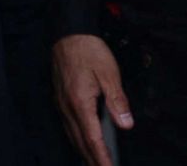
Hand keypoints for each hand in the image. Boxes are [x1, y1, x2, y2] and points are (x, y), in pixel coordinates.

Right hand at [52, 34, 132, 165]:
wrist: (69, 33)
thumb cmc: (89, 50)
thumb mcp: (109, 73)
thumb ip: (117, 100)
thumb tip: (126, 124)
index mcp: (80, 103)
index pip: (92, 138)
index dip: (101, 157)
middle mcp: (67, 107)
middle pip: (80, 142)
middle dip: (92, 160)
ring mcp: (61, 104)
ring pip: (72, 136)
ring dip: (84, 152)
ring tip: (95, 163)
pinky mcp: (61, 99)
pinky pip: (69, 126)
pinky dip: (78, 139)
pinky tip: (84, 142)